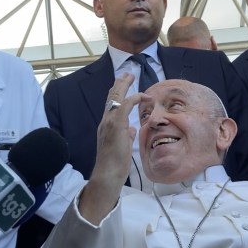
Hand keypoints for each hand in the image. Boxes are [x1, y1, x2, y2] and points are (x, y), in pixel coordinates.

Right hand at [79, 73, 144, 223]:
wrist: (107, 174)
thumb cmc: (114, 165)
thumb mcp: (122, 147)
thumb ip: (126, 136)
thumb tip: (133, 129)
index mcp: (106, 126)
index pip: (111, 105)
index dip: (117, 93)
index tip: (124, 84)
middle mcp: (105, 121)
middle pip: (110, 96)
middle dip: (119, 83)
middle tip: (127, 74)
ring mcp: (109, 122)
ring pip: (115, 97)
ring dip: (124, 85)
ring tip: (131, 76)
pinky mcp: (116, 125)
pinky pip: (125, 105)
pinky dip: (134, 98)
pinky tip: (143, 96)